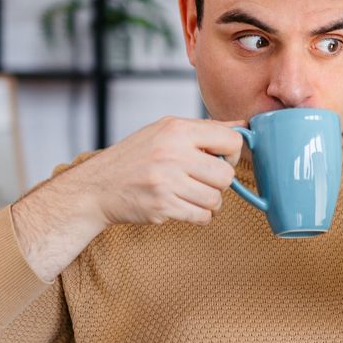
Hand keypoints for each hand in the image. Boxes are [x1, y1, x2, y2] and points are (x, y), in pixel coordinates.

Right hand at [70, 115, 244, 226]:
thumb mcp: (166, 131)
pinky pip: (202, 216)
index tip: (220, 159)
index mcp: (177, 129)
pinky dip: (199, 215)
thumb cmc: (135, 157)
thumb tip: (244, 126)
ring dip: (209, 201)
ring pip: (216, 199)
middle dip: (219, 182)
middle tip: (203, 180)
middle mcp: (173, 153)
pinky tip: (184, 206)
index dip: (232, 153)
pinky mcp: (163, 206)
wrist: (98, 187)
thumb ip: (205, 130)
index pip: (231, 140)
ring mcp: (167, 181)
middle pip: (226, 175)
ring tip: (191, 194)